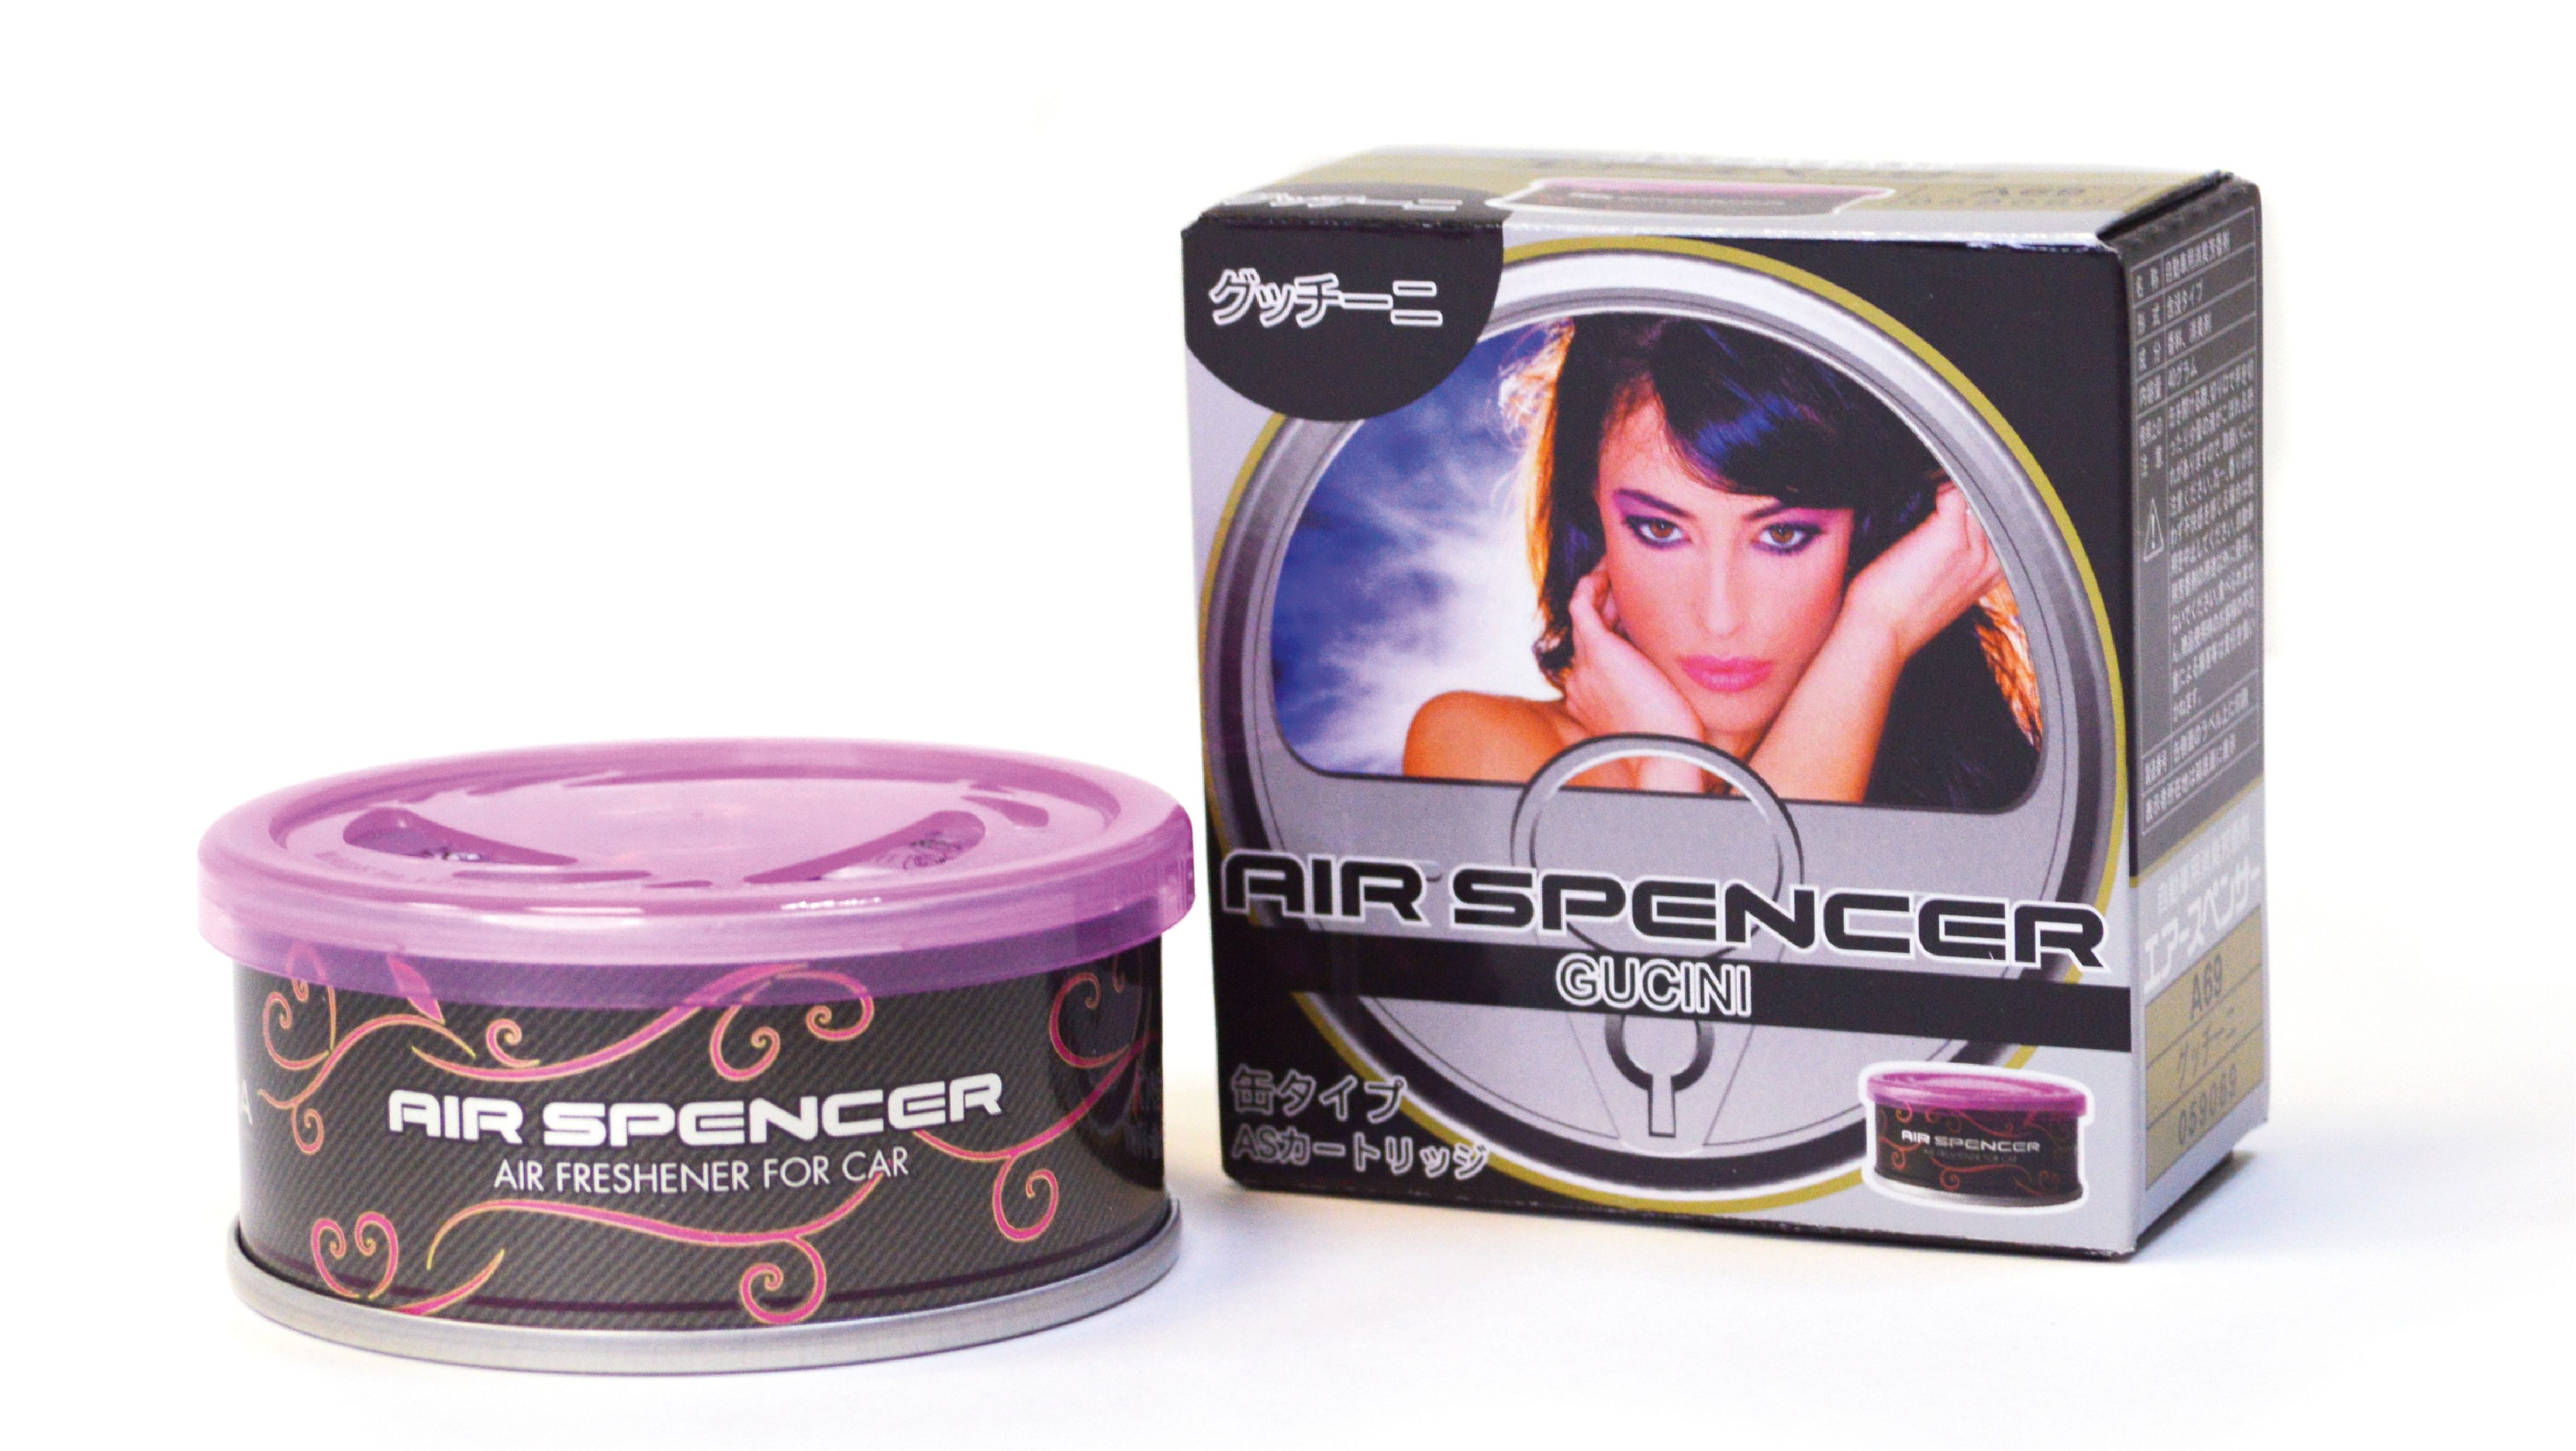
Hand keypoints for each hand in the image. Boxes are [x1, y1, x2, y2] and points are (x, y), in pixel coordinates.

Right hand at [1562, 568, 1700, 741]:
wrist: (1666, 752)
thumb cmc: (1672, 737)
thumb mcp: (1656, 703)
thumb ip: (1650, 680)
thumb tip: (1670, 656)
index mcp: (1590, 695)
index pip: (1595, 647)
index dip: (1611, 623)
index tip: (1633, 610)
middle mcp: (1580, 679)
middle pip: (1586, 626)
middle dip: (1604, 601)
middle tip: (1626, 582)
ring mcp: (1585, 665)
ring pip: (1583, 611)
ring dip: (1599, 587)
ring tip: (1619, 570)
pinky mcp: (1597, 651)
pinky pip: (1581, 602)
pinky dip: (1592, 582)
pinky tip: (1611, 571)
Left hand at [1837, 483, 2003, 660]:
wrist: (1882, 633)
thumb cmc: (1900, 613)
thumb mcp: (1943, 587)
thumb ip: (1956, 560)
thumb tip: (1945, 534)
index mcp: (1992, 573)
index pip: (1995, 523)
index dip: (1974, 509)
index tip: (1954, 505)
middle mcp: (1989, 561)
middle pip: (1986, 508)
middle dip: (1964, 499)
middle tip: (1936, 500)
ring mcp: (1972, 548)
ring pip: (1973, 499)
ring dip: (1951, 491)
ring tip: (1927, 497)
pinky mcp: (1948, 536)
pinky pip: (1954, 494)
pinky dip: (1939, 487)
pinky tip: (1924, 494)